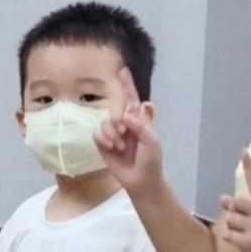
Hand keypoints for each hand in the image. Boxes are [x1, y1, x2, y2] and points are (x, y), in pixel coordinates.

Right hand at [95, 66, 163, 195]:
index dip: (127, 84)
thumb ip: (142, 125)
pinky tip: (112, 148)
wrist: (141, 181)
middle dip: (117, 120)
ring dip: (112, 133)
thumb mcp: (152, 142)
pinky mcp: (103, 144)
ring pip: (105, 122)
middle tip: (124, 132)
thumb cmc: (150, 160)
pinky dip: (104, 140)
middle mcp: (124, 123)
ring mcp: (113, 133)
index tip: (123, 70)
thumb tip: (126, 114)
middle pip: (115, 110)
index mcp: (138, 120)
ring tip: (120, 146)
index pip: (131, 99)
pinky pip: (97, 133)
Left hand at [218, 151, 250, 251]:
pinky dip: (230, 239)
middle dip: (234, 212)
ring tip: (245, 236)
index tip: (242, 150)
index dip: (248, 165)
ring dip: (232, 228)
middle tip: (243, 224)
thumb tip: (222, 198)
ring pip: (230, 219)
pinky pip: (228, 234)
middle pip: (236, 201)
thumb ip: (239, 207)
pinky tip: (241, 244)